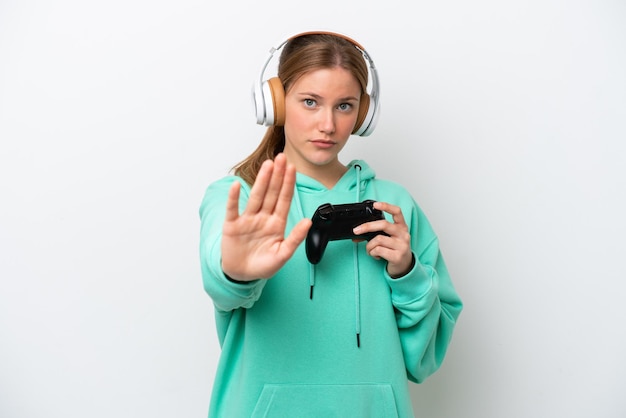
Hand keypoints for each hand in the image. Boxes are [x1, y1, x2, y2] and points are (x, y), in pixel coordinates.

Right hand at [221, 153, 311, 281]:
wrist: (242, 275)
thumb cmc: (262, 265)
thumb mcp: (282, 254)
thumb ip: (295, 238)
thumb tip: (308, 222)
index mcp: (276, 224)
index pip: (284, 199)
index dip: (288, 184)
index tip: (293, 168)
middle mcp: (262, 218)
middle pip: (271, 193)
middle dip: (277, 175)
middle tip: (281, 157)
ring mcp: (247, 220)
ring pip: (256, 197)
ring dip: (261, 181)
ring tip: (267, 165)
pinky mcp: (232, 225)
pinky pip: (233, 209)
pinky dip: (233, 198)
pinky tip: (236, 185)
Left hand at [353, 201, 413, 277]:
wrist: (404, 266)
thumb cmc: (394, 249)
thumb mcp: (389, 238)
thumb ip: (377, 233)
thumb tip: (358, 233)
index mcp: (402, 226)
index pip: (397, 212)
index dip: (386, 206)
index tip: (376, 205)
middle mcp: (403, 234)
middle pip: (384, 224)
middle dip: (367, 227)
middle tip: (356, 230)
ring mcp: (402, 245)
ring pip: (378, 240)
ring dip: (369, 246)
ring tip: (370, 250)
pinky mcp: (397, 256)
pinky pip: (378, 250)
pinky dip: (372, 253)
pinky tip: (376, 256)